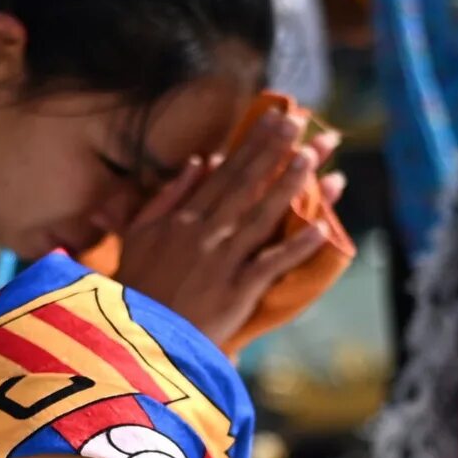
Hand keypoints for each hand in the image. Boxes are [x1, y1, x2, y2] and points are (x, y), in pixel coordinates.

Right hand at [112, 109, 336, 347]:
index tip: (276, 117)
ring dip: (288, 186)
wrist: (135, 340)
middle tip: (300, 121)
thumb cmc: (137, 288)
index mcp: (181, 218)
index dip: (253, 143)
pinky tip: (321, 228)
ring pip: (261, 216)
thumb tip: (201, 162)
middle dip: (274, 150)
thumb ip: (168, 197)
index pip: (225, 172)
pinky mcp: (235, 292)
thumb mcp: (139, 236)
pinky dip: (296, 247)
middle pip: (245, 184)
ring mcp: (221, 261)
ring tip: (311, 159)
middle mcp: (203, 233)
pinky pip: (271, 264)